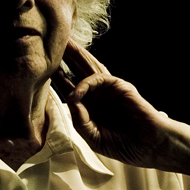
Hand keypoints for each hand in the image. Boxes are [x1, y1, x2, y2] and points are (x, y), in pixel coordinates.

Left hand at [52, 40, 176, 169]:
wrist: (149, 147)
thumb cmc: (125, 145)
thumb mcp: (94, 138)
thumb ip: (80, 122)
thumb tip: (70, 100)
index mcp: (91, 106)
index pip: (70, 87)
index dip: (57, 78)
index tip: (40, 69)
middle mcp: (98, 94)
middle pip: (78, 70)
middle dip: (65, 57)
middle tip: (50, 42)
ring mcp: (109, 89)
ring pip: (89, 67)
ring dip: (76, 55)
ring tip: (63, 42)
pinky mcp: (121, 87)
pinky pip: (99, 79)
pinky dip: (85, 84)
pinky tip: (75, 93)